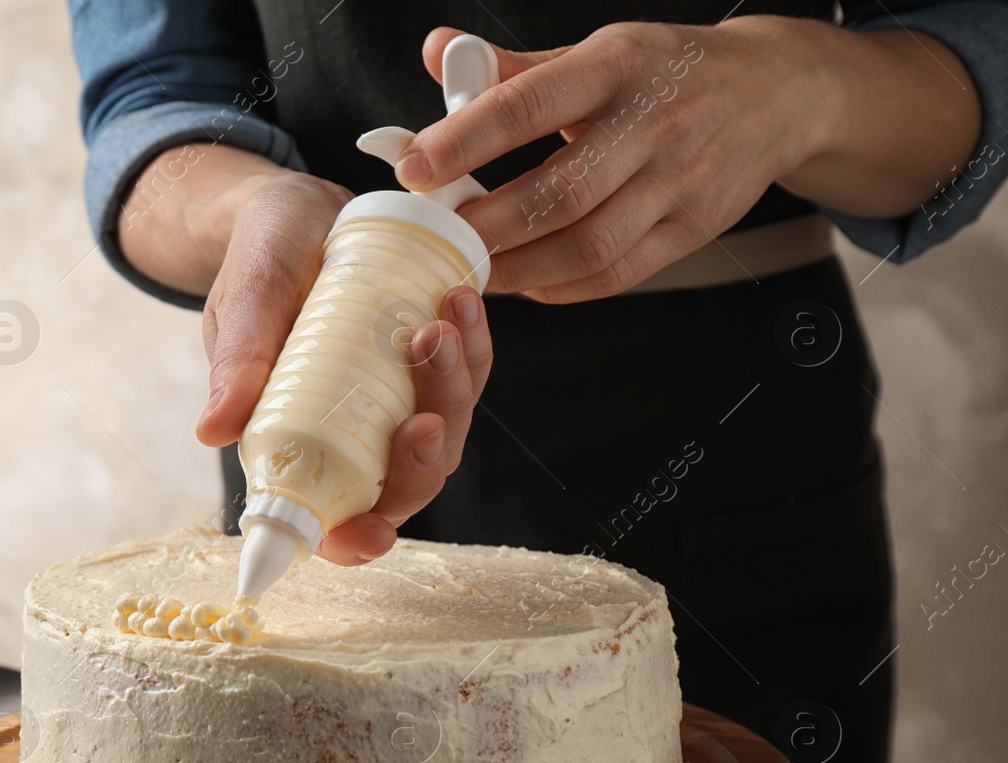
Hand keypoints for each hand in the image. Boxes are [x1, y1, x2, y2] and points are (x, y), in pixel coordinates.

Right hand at [197, 172, 492, 565]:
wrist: (296, 209)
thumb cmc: (258, 259)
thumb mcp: (243, 302)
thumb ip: (236, 361)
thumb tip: (213, 432)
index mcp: (298, 443)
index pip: (332, 518)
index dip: (357, 540)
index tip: (375, 532)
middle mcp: (355, 435)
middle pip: (405, 484)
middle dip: (424, 457)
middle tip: (425, 413)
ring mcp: (398, 401)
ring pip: (446, 430)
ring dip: (455, 390)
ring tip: (443, 319)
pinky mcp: (430, 364)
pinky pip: (466, 374)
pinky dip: (472, 347)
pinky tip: (462, 301)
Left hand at [398, 19, 839, 301]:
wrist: (774, 92)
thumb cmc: (663, 73)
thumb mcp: (595, 53)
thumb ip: (512, 68)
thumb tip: (437, 51)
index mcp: (616, 66)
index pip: (528, 106)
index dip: (464, 141)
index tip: (412, 167)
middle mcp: (654, 123)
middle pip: (558, 192)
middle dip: (487, 224)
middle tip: (437, 238)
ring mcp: (681, 181)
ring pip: (588, 244)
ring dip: (519, 267)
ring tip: (473, 268)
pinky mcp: (695, 228)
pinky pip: (618, 274)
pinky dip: (561, 286)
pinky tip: (525, 283)